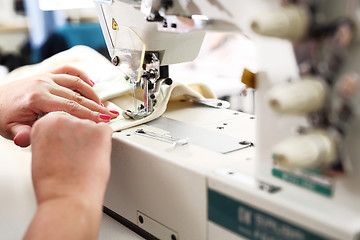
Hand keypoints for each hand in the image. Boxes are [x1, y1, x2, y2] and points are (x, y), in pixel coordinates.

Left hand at [0, 65, 117, 146]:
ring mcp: (46, 77)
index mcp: (36, 98)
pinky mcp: (46, 74)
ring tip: (103, 104)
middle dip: (96, 106)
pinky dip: (82, 76)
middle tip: (110, 115)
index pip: (70, 107)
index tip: (103, 120)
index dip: (89, 114)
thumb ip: (22, 134)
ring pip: (76, 82)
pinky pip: (68, 70)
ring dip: (92, 93)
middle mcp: (43, 84)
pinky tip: (91, 83)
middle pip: (77, 96)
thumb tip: (24, 141)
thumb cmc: (2, 115)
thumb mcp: (10, 129)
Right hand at [25, 113, 112, 239]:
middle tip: (76, 154)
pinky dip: (104, 141)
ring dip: (91, 138)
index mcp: (44, 123)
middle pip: (77, 120)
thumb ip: (50, 137)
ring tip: (84, 158)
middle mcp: (62, 119)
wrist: (69, 197)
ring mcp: (83, 124)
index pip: (60, 118)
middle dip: (78, 134)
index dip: (66, 133)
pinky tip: (95, 155)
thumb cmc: (54, 183)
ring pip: (92, 125)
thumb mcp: (41, 153)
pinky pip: (106, 130)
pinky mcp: (101, 131)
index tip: (67, 143)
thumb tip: (61, 136)